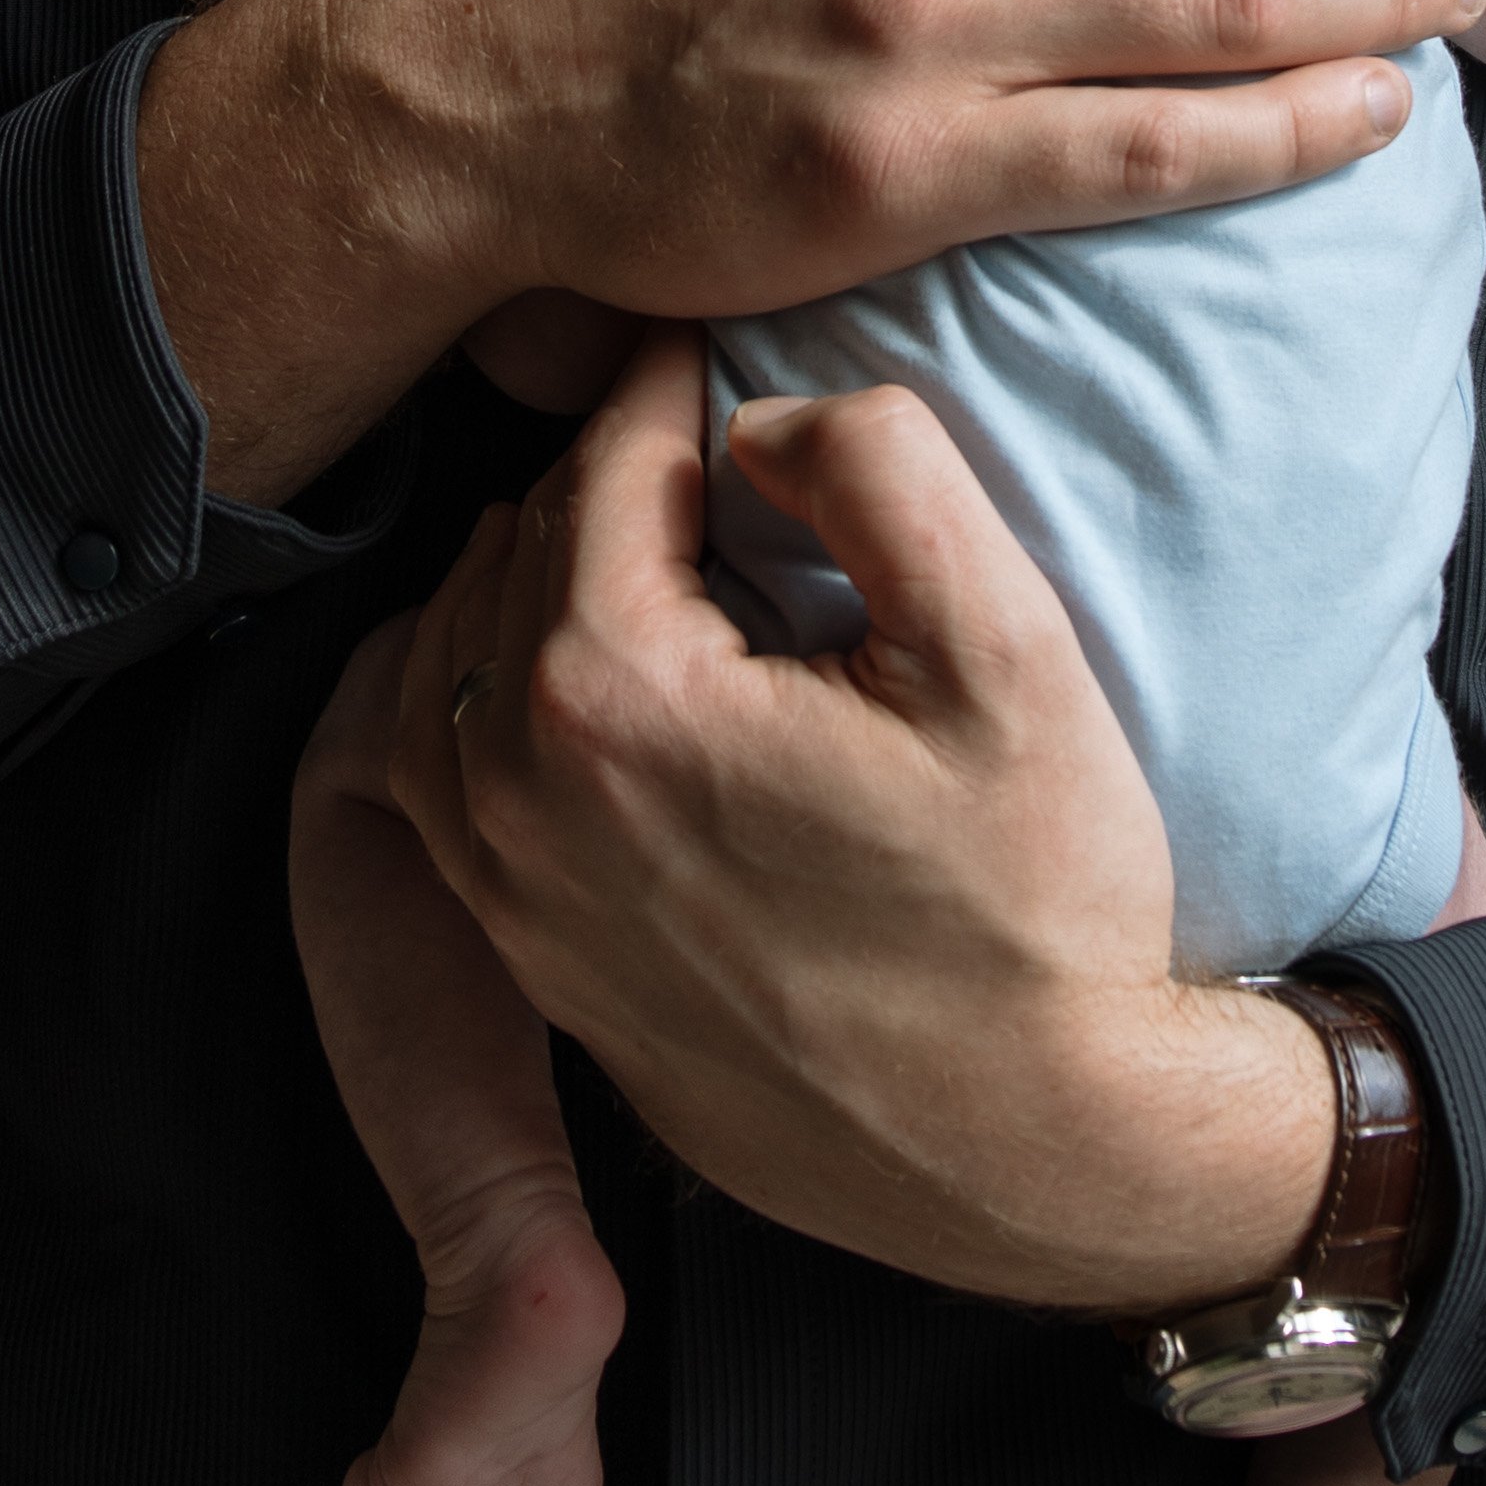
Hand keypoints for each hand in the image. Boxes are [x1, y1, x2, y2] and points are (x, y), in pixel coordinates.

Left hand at [382, 327, 1338, 1313]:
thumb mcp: (1004, 649)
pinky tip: (582, 672)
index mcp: (612, 694)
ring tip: (641, 531)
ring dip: (540, 573)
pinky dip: (492, 687)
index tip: (710, 335)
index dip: (670, 379)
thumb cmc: (1036, 913)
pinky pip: (449, 772)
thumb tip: (762, 416)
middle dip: (607, 468)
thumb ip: (876, 468)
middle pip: (527, 548)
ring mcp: (507, 890)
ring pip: (460, 654)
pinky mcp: (531, 959)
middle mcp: (516, 792)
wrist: (1036, 1151)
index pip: (606, 462)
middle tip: (691, 419)